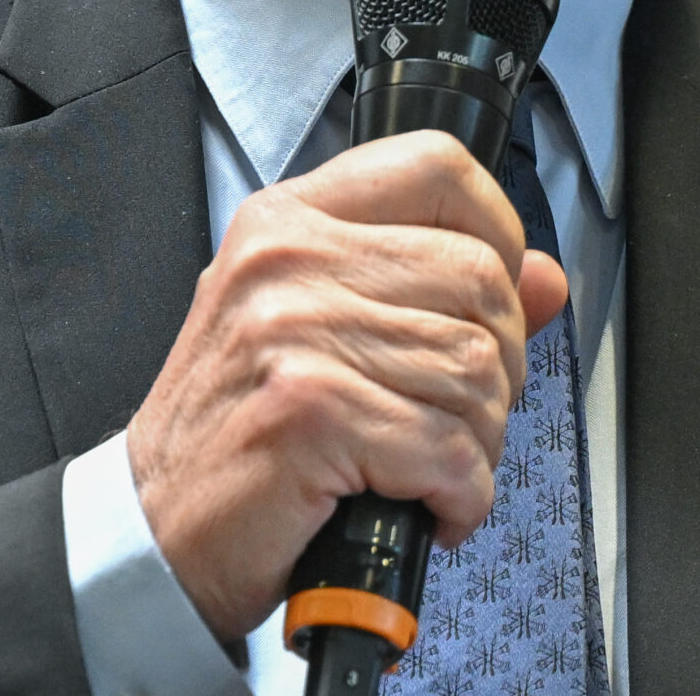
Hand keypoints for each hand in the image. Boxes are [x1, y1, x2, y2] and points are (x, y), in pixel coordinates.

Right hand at [126, 130, 569, 639]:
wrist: (153, 531)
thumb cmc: (234, 431)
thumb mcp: (320, 330)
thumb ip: (433, 290)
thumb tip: (545, 278)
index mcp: (289, 220)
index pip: (437, 167)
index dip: (497, 229)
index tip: (496, 294)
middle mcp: (289, 260)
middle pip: (479, 279)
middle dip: (500, 366)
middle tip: (461, 414)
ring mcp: (296, 330)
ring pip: (476, 370)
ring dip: (479, 443)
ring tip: (430, 467)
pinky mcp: (310, 411)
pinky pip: (450, 449)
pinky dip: (461, 497)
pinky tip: (426, 506)